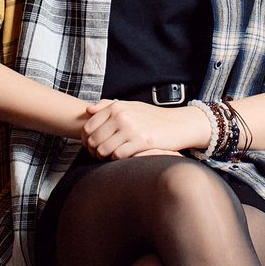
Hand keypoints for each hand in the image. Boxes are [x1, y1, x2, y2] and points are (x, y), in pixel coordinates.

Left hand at [81, 99, 206, 159]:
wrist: (178, 124)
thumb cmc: (152, 117)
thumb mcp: (130, 106)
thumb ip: (108, 105)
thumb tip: (88, 110)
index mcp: (116, 107)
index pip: (88, 126)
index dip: (86, 140)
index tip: (91, 146)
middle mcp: (122, 116)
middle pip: (94, 140)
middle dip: (93, 151)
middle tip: (99, 155)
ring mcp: (131, 129)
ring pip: (103, 150)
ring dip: (103, 157)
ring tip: (109, 158)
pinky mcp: (141, 142)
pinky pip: (118, 155)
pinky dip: (116, 160)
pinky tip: (122, 158)